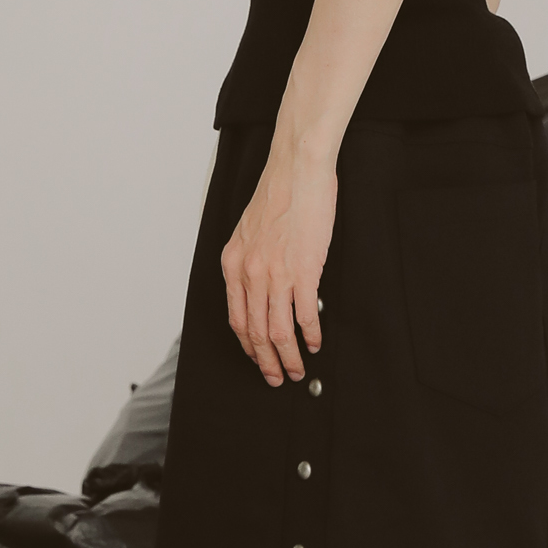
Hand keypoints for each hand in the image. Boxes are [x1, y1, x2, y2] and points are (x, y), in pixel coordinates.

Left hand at [222, 137, 334, 385]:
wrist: (296, 170)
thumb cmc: (279, 194)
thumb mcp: (249, 231)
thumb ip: (251, 262)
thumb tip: (263, 289)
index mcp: (233, 264)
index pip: (236, 319)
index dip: (248, 346)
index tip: (258, 359)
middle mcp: (249, 273)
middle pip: (255, 333)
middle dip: (266, 362)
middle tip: (277, 377)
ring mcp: (275, 274)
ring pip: (278, 331)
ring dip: (288, 357)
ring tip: (298, 369)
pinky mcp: (302, 271)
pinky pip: (303, 315)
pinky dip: (309, 335)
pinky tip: (315, 343)